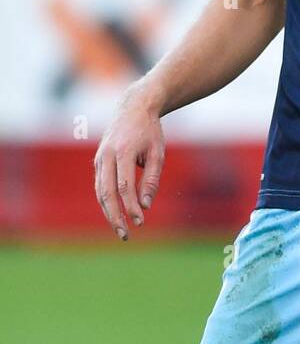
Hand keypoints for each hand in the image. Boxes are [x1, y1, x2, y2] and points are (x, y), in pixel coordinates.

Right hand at [94, 88, 165, 239]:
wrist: (133, 108)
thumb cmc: (150, 132)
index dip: (131, 206)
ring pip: (100, 191)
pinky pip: (100, 185)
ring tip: (120, 229)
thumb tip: (145, 205)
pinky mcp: (98, 161)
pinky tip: (115, 214)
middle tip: (125, 235)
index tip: (140, 222)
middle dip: (115, 216)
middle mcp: (106, 155)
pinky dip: (106, 202)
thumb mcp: (157, 153)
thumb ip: (151, 179)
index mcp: (123, 152)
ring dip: (108, 212)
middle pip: (107, 192)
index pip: (125, 186)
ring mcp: (99, 158)